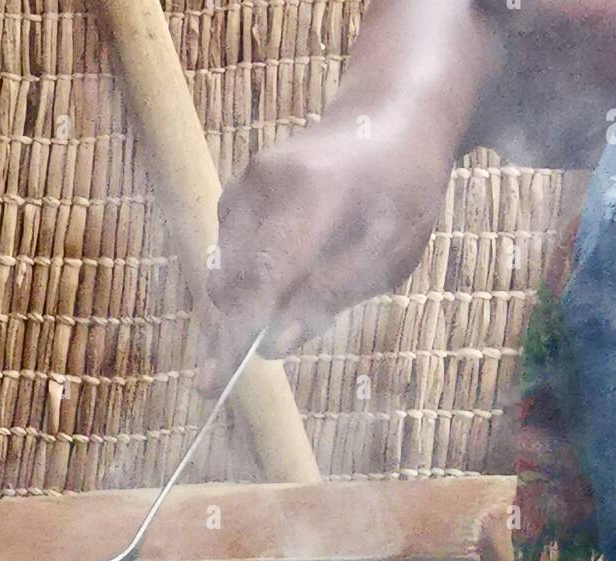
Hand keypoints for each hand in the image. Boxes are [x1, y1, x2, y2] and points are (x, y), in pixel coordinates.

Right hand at [202, 114, 456, 384]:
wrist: (388, 120)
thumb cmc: (402, 193)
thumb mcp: (390, 252)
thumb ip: (333, 295)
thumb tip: (276, 344)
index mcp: (315, 198)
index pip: (264, 279)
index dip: (238, 334)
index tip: (213, 382)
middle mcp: (268, 185)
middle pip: (232, 280)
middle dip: (224, 335)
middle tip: (213, 385)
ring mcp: (246, 184)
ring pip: (225, 270)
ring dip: (237, 310)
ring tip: (256, 335)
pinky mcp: (238, 190)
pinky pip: (229, 252)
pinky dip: (243, 282)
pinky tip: (274, 287)